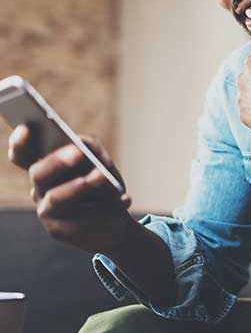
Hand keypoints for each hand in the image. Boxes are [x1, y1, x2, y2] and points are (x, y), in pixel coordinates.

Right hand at [8, 124, 131, 252]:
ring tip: (101, 176)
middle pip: (38, 173)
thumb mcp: (101, 160)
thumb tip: (85, 148)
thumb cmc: (103, 182)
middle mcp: (40, 187)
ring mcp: (47, 210)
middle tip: (79, 152)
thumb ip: (91, 149)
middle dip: (57, 161)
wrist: (113, 219)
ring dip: (81, 185)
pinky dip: (103, 207)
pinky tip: (123, 200)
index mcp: (45, 166)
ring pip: (56, 197)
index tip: (26, 127)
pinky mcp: (60, 230)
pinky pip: (78, 219)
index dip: (19, 142)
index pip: (22, 154)